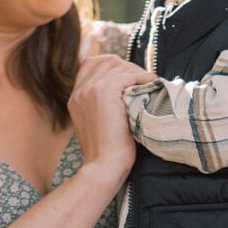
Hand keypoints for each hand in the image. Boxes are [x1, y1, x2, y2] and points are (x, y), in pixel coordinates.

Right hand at [68, 55, 153, 178]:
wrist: (104, 166)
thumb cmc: (109, 152)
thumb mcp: (102, 124)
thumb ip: (106, 105)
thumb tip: (128, 91)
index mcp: (76, 97)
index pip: (91, 64)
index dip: (113, 65)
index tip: (131, 75)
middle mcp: (80, 91)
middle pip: (106, 61)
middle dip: (128, 67)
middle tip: (145, 79)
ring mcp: (89, 90)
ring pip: (117, 66)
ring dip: (137, 72)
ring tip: (150, 83)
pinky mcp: (102, 92)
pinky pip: (127, 74)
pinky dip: (142, 77)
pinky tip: (152, 85)